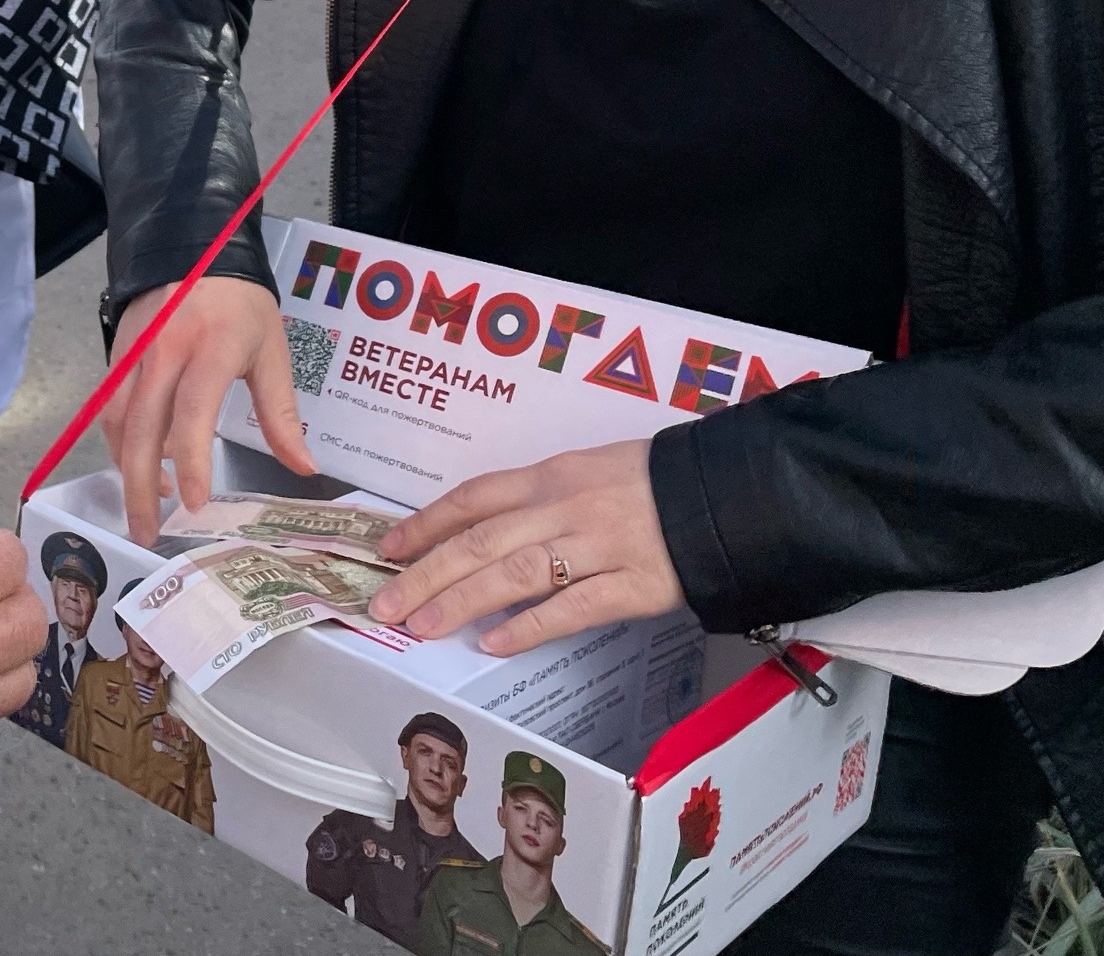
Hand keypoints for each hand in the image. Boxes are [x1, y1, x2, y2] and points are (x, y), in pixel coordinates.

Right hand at [102, 276, 315, 547]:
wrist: (192, 248)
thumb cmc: (241, 304)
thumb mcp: (272, 352)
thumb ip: (282, 414)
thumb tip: (304, 468)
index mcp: (211, 348)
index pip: (192, 411)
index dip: (190, 461)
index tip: (192, 505)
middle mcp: (163, 352)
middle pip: (141, 428)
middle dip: (139, 486)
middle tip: (147, 533)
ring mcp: (133, 353)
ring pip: (116, 422)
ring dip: (126, 468)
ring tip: (148, 505)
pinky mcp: (116, 354)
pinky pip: (109, 408)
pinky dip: (120, 443)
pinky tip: (141, 464)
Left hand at [369, 439, 682, 656]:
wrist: (727, 495)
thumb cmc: (652, 483)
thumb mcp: (586, 471)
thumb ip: (537, 500)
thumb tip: (478, 533)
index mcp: (551, 475)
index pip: (473, 498)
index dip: (427, 522)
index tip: (389, 547)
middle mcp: (566, 507)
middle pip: (482, 540)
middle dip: (426, 572)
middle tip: (386, 601)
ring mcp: (600, 547)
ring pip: (517, 573)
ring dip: (463, 600)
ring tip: (423, 625)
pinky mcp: (635, 585)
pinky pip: (574, 608)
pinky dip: (531, 626)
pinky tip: (496, 643)